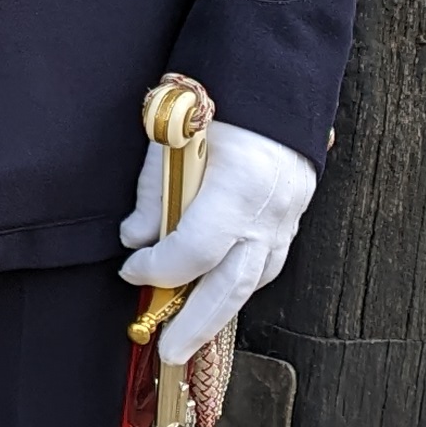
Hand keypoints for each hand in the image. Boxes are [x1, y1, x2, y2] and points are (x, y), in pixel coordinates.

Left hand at [117, 121, 316, 364]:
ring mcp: (287, 216)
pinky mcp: (294, 215)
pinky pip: (266, 263)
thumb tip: (135, 241)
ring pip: (254, 280)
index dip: (157, 269)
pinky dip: (240, 283)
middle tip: (168, 353)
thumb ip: (152, 195)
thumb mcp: (170, 140)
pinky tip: (217, 294)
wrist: (274, 73)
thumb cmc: (217, 99)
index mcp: (238, 189)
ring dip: (220, 310)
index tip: (130, 271)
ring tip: (190, 334)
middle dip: (196, 325)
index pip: (192, 253)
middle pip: (231, 286)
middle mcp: (268, 211)